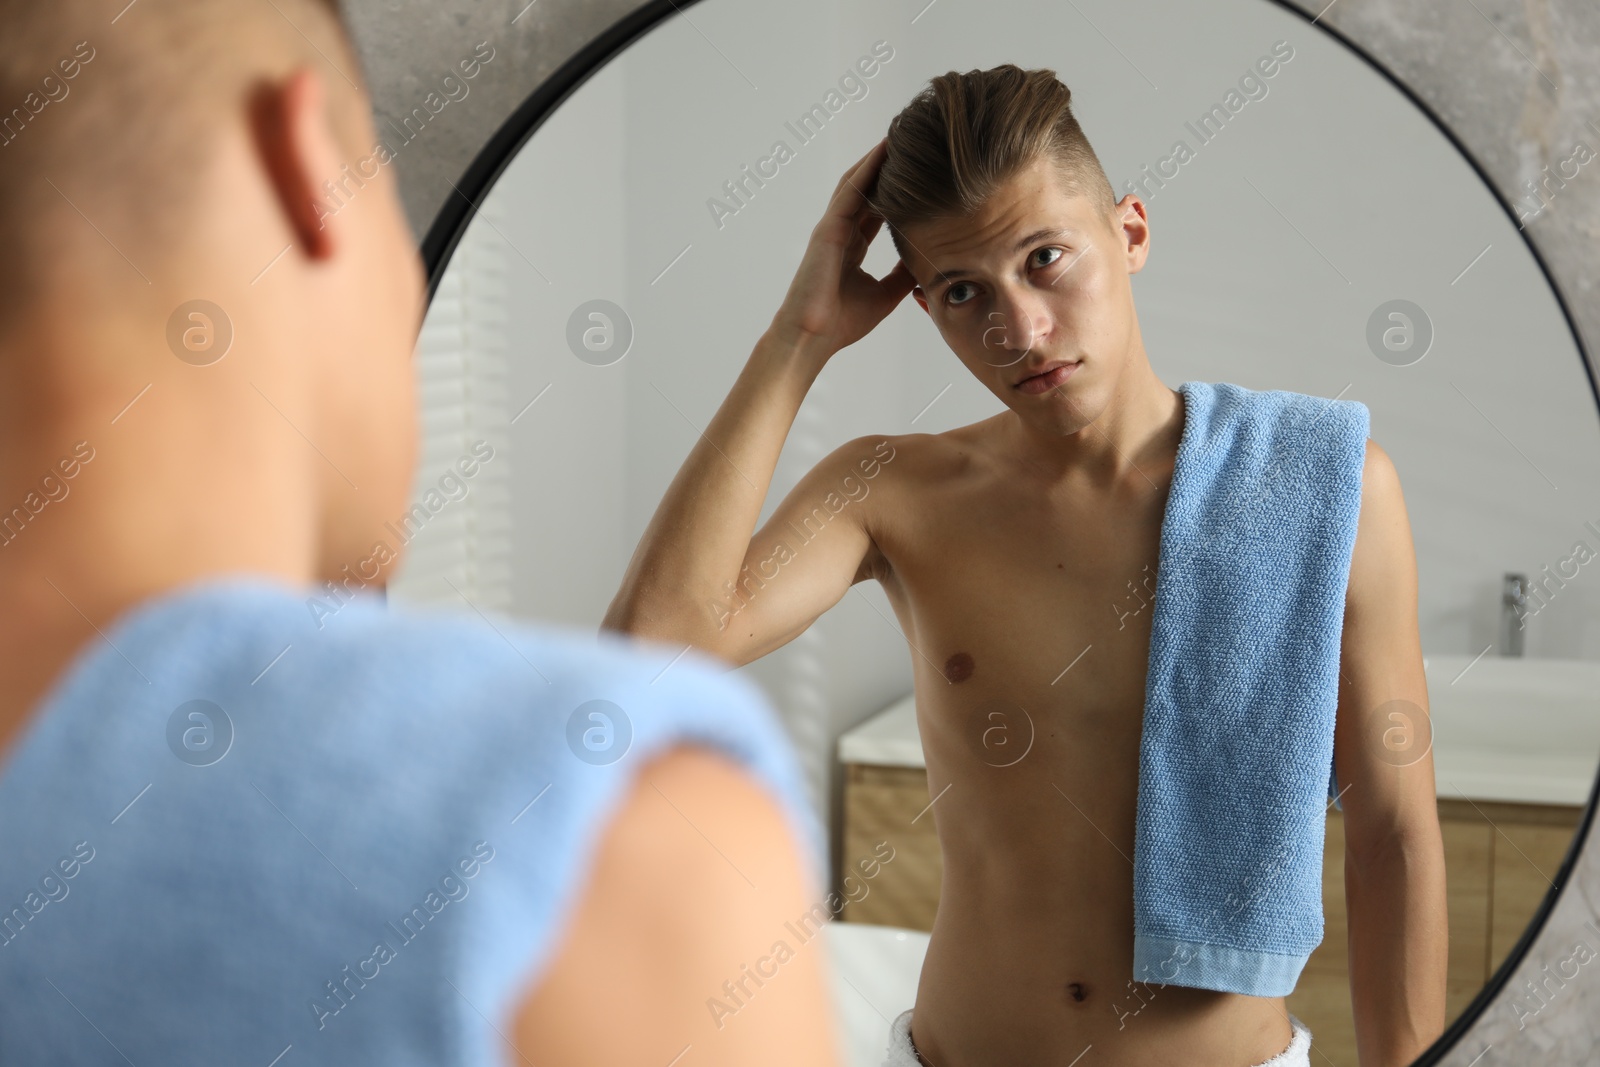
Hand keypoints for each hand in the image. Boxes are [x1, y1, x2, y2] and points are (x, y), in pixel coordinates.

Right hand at [766, 138, 917, 361]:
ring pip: (858, 182)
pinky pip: (850, 191)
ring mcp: (832, 227)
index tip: (920, 174)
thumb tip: (927, 258)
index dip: (895, 191)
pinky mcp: (827, 229)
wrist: (811, 339)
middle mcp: (840, 232)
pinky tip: (885, 150)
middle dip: (887, 166)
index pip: (875, 209)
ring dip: (878, 158)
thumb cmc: (840, 323)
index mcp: (850, 247)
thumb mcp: (885, 294)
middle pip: (866, 188)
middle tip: (914, 142)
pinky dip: (867, 169)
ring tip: (902, 134)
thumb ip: (902, 274)